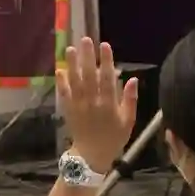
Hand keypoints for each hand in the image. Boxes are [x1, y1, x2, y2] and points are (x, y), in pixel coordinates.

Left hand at [57, 38, 138, 172]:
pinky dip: (62, 82)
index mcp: (109, 105)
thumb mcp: (128, 121)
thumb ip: (130, 100)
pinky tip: (60, 69)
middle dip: (88, 57)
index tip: (105, 45)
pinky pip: (64, 94)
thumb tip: (134, 79)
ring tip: (70, 49)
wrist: (92, 156)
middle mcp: (93, 103)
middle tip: (86, 40)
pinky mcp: (69, 110)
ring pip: (75, 82)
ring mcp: (79, 106)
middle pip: (89, 76)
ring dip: (72, 65)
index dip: (106, 61)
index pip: (107, 78)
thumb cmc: (114, 138)